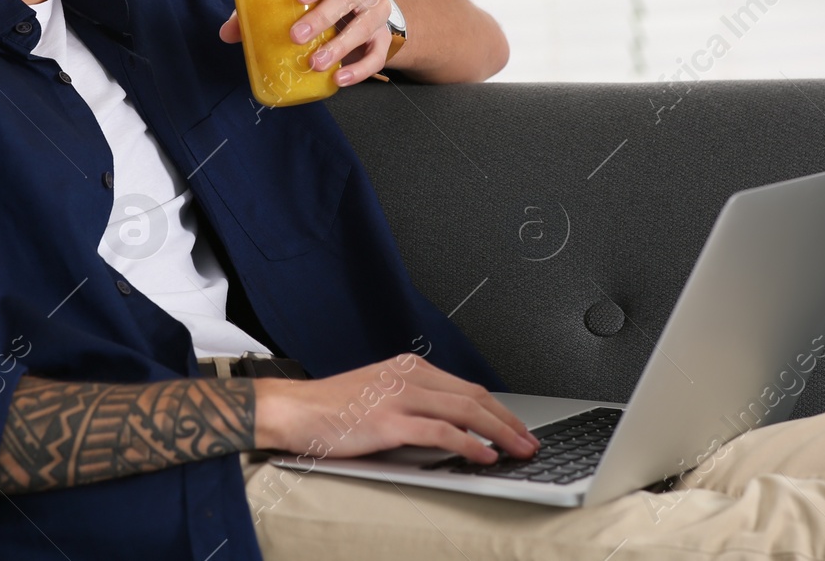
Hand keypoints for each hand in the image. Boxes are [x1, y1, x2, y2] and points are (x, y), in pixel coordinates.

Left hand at [217, 0, 392, 86]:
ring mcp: (377, 13)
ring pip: (365, 26)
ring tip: (315, 63)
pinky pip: (378, 55)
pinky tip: (339, 79)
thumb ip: (261, 13)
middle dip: (324, 16)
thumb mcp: (296, 3)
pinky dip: (360, 70)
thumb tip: (227, 33)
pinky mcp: (383, 39)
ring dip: (340, 46)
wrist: (364, 18)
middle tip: (297, 36)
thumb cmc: (322, 4)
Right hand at [251, 354, 538, 463]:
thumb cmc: (332, 409)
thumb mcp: (380, 396)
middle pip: (474, 396)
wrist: (294, 410)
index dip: (499, 409)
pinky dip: (468, 443)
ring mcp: (399, 396)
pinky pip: (440, 431)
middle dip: (509, 421)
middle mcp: (408, 376)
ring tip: (518, 450)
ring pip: (465, 410)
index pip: (467, 387)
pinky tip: (483, 455)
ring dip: (499, 432)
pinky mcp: (389, 420)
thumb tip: (454, 430)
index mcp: (409, 368)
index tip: (518, 428)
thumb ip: (415, 405)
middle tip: (530, 442)